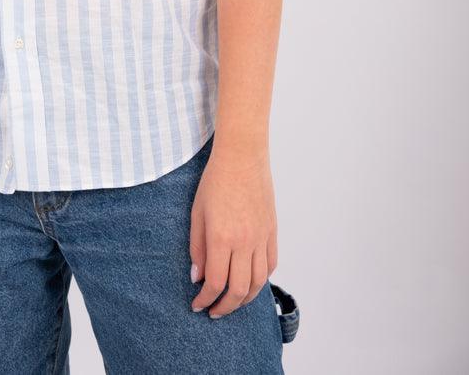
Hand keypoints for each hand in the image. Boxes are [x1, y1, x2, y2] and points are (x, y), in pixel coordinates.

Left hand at [188, 145, 277, 317]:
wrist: (242, 157)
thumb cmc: (215, 181)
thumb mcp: (197, 213)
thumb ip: (196, 248)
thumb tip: (197, 277)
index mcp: (221, 238)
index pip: (215, 283)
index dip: (205, 299)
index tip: (198, 305)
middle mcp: (244, 242)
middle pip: (239, 291)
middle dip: (225, 307)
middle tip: (213, 311)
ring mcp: (261, 238)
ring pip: (258, 283)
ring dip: (244, 300)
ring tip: (232, 302)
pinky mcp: (272, 232)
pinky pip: (270, 266)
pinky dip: (260, 280)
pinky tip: (249, 282)